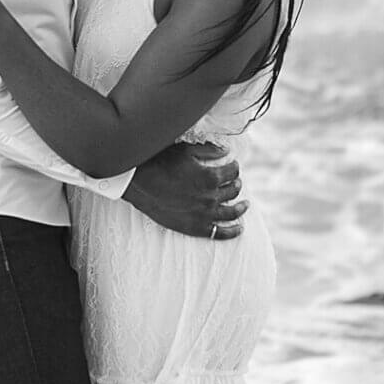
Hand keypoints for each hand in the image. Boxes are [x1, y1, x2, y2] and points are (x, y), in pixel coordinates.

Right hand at [124, 139, 247, 240]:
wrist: (137, 183)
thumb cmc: (160, 162)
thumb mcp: (185, 150)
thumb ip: (209, 150)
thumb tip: (226, 151)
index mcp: (210, 177)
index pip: (232, 172)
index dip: (234, 167)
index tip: (232, 165)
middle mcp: (210, 197)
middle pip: (233, 191)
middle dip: (236, 184)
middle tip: (235, 181)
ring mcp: (203, 214)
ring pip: (231, 212)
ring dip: (241, 208)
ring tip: (245, 205)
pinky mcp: (194, 227)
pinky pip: (219, 233)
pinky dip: (232, 232)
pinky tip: (239, 229)